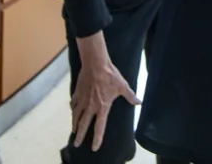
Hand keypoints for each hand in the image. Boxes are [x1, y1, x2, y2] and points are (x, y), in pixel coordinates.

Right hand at [71, 33, 139, 151]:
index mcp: (102, 107)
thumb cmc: (110, 75)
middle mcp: (91, 106)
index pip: (99, 127)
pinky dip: (72, 109)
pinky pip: (73, 103)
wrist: (95, 63)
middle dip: (80, 136)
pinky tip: (72, 111)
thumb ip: (130, 96)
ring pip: (76, 115)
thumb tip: (138, 102)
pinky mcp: (77, 92)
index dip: (97, 138)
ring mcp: (82, 99)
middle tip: (77, 144)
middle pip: (83, 125)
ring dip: (75, 124)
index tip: (94, 147)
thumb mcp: (123, 86)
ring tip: (74, 130)